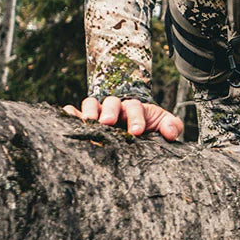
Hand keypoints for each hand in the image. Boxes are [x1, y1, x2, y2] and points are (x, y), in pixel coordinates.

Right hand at [63, 96, 183, 140]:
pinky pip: (74, 112)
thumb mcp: (165, 126)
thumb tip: (170, 133)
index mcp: (136, 109)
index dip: (136, 118)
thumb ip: (172, 126)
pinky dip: (70, 113)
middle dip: (110, 111)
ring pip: (92, 104)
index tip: (136, 131)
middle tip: (109, 123)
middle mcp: (116, 108)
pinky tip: (68, 119)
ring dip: (90, 111)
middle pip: (112, 102)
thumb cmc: (151, 129)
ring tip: (89, 122)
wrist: (137, 137)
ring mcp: (99, 112)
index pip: (136, 107)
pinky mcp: (84, 120)